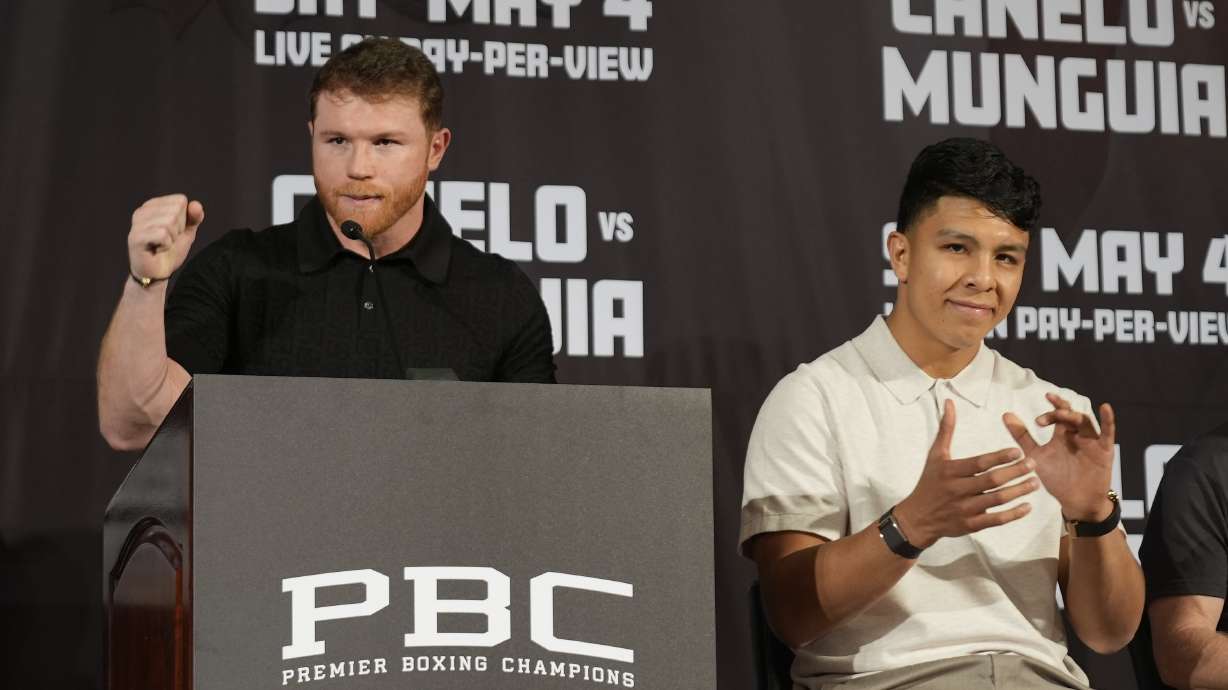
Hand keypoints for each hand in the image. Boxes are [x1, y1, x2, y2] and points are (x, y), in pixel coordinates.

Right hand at [128, 194, 203, 281]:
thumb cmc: (170, 251)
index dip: (184, 219)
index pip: (180, 200)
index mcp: (153, 205)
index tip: (173, 231)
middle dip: (178, 229)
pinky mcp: (135, 238)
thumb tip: (196, 205)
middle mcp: (142, 211)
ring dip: (172, 238)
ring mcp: (136, 224)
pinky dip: (166, 245)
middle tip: (167, 240)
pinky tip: (157, 250)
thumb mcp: (186, 232)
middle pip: (176, 210)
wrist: (158, 273)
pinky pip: (162, 235)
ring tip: (162, 245)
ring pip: (170, 222)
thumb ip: (194, 217)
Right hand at [894, 400, 1038, 549]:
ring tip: (1035, 483)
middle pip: (991, 481)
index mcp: (950, 472)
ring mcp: (964, 509)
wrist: (917, 518)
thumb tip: (950, 402)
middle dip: (1014, 472)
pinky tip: (1026, 506)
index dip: (998, 457)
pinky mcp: (970, 525)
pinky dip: (1012, 514)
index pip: (978, 464)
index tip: (1017, 451)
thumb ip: (946, 429)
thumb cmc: (929, 482)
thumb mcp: (935, 455)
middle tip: (1033, 464)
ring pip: (996, 500)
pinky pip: (995, 520)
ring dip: (1018, 491)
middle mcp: (957, 490)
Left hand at [1003, 394, 1115, 522]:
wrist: (1075, 502)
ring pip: (1085, 421)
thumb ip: (1022, 436)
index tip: (1036, 421)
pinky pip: (1109, 433)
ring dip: (1073, 416)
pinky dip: (1108, 420)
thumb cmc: (1057, 479)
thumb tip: (1005, 414)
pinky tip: (1105, 407)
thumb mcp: (1036, 456)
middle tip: (1044, 420)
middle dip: (1058, 412)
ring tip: (1062, 414)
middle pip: (1070, 415)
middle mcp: (1077, 435)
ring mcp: (1091, 441)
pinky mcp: (1104, 451)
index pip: (1057, 415)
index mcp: (1062, 435)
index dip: (1049, 413)